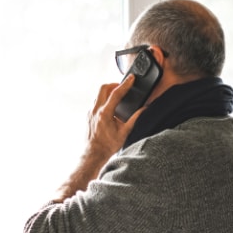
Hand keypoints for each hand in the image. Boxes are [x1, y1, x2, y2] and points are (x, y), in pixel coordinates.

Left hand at [50, 76, 145, 202]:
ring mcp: (90, 112)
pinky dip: (104, 99)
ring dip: (108, 91)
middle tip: (124, 87)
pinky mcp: (88, 116)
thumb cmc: (108, 146)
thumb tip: (144, 109)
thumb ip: (135, 119)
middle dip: (115, 84)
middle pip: (104, 88)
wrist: (93, 154)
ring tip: (118, 96)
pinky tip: (111, 106)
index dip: (125, 84)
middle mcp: (95, 111)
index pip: (116, 93)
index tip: (131, 78)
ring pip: (98, 94)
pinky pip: (96, 102)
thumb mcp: (125, 132)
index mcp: (105, 113)